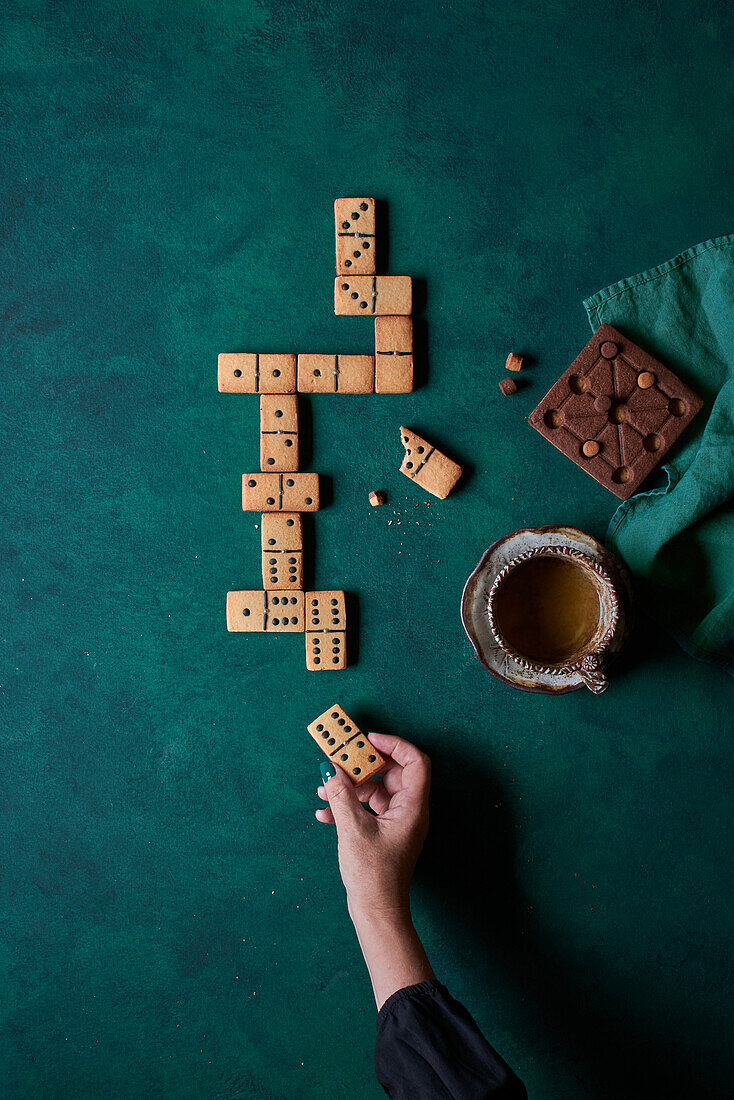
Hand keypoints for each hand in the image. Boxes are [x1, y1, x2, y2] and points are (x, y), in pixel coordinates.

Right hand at [315, 732, 430, 917]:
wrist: (376, 912)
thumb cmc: (373, 874)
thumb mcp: (352, 829)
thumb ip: (341, 795)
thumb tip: (330, 769)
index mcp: (412, 807)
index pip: (414, 761)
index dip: (394, 745)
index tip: (368, 740)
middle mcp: (408, 811)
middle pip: (391, 773)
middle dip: (363, 766)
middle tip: (340, 761)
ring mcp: (397, 822)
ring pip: (376, 791)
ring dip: (350, 787)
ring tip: (324, 791)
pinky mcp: (384, 832)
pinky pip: (368, 808)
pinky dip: (348, 806)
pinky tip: (325, 814)